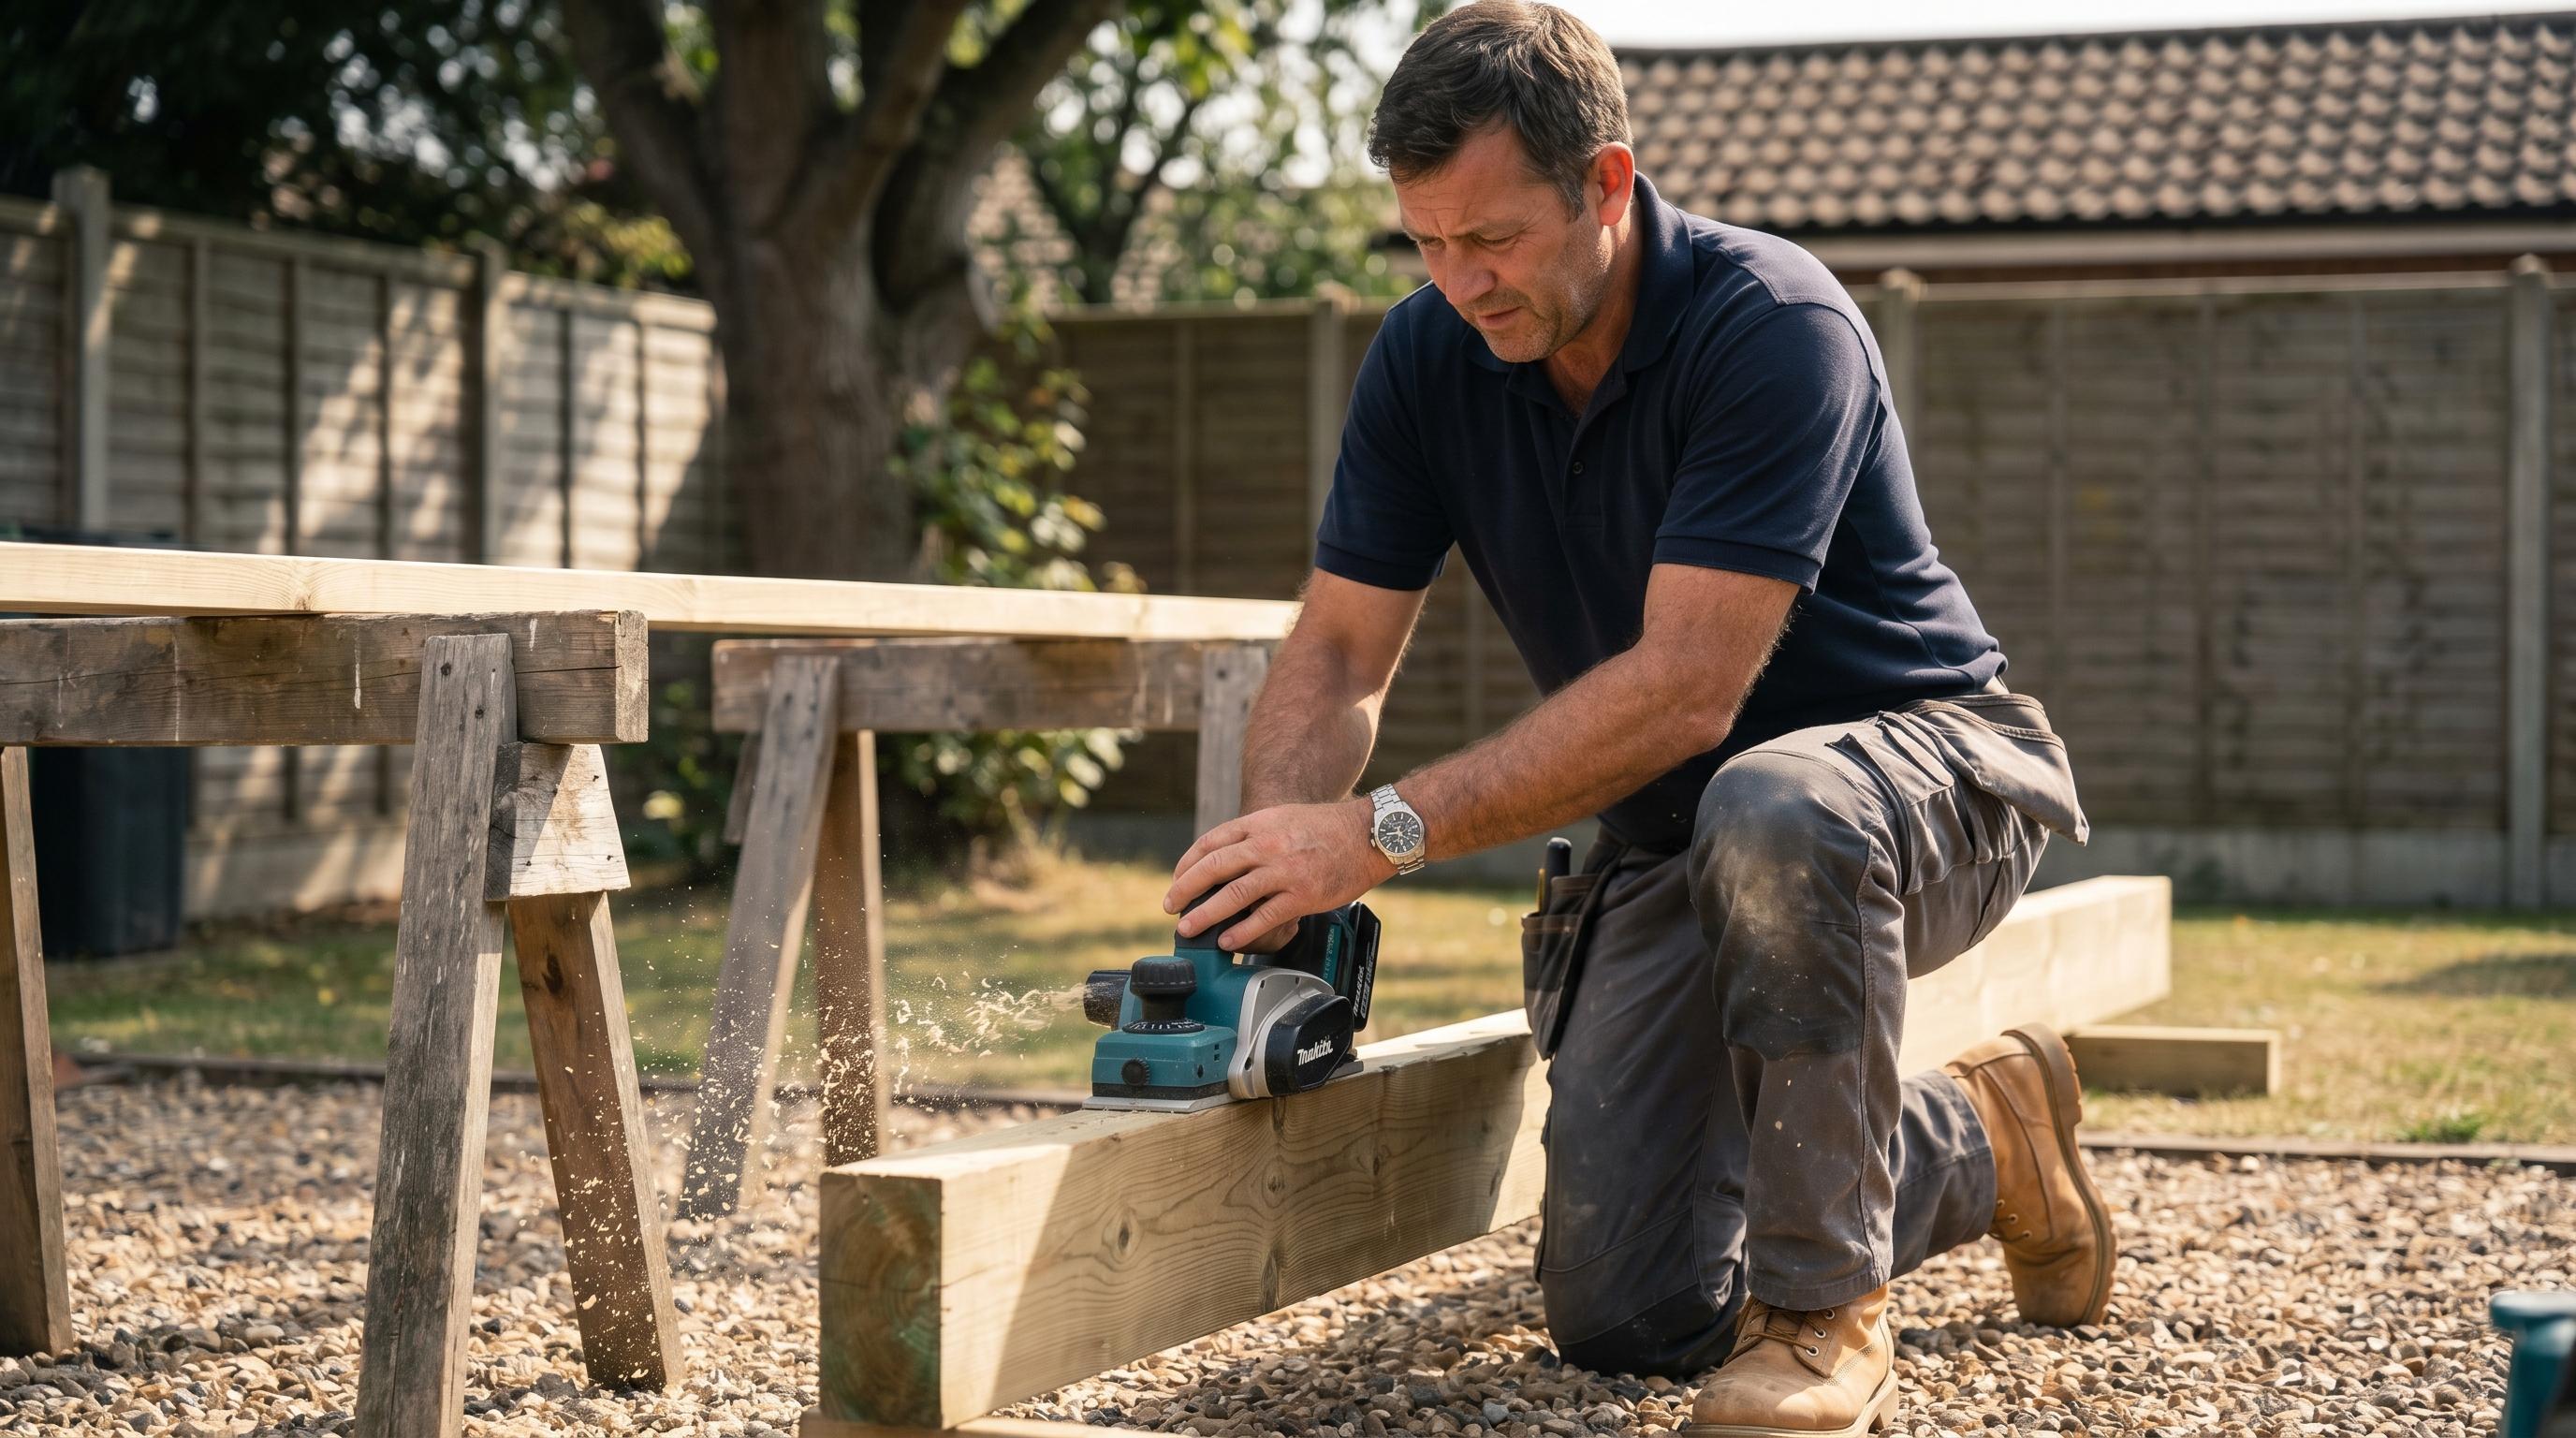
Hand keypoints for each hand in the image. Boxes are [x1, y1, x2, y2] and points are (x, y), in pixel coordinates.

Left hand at [1163, 798, 1395, 950]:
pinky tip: (1228, 941)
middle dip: (1185, 889)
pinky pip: (1264, 917)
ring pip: (1233, 894)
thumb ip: (1256, 836)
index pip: (1211, 842)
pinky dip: (1242, 931)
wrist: (1370, 833)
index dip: (1188, 864)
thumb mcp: (1284, 819)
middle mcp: (1267, 845)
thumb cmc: (1328, 828)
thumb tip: (1228, 860)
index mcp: (1259, 824)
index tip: (1176, 880)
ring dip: (1205, 914)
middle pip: (1213, 867)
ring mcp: (1284, 870)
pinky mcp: (1302, 895)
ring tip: (1188, 929)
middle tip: (1170, 907)